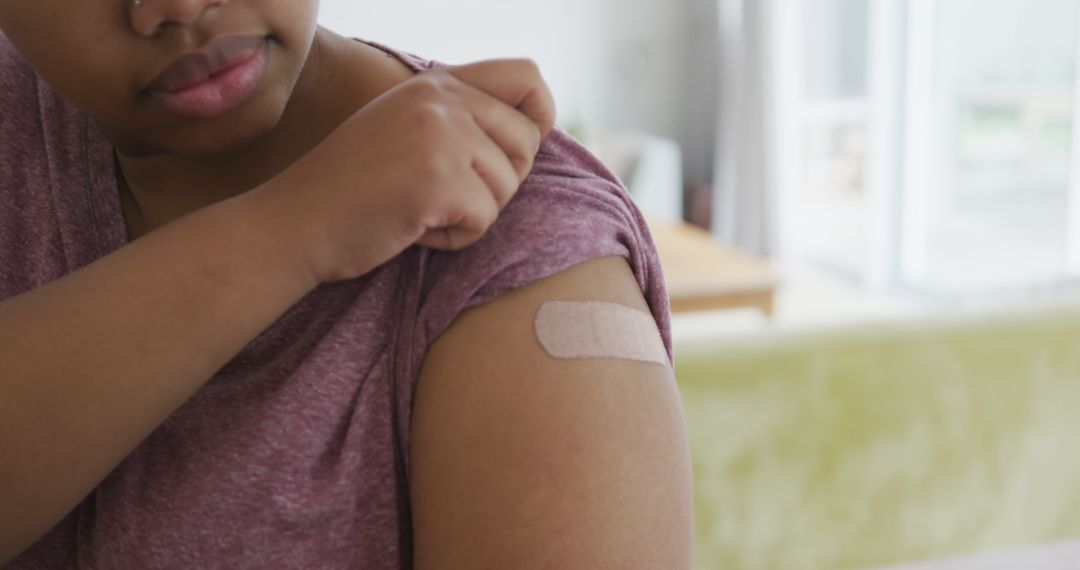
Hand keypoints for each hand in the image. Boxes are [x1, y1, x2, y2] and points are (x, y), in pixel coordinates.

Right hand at [259, 58, 556, 283]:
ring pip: (507, 187)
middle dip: (499, 182)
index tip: (516, 150)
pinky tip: (413, 229)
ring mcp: (441, 136)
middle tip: (446, 196)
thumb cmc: (351, 190)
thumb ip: (458, 119)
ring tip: (419, 210)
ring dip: (471, 214)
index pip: (527, 76)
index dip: (539, 115)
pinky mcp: (439, 180)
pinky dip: (455, 239)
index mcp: (436, 84)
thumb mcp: (405, 130)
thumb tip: (535, 131)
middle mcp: (441, 99)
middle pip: (527, 142)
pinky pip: (484, 220)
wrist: (293, 224)